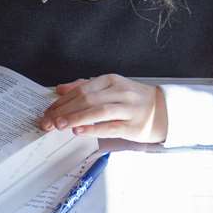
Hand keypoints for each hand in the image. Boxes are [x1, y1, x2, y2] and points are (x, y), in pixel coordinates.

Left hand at [39, 74, 167, 142]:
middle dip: (64, 111)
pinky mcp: (134, 126)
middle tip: (48, 121)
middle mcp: (120, 92)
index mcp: (112, 80)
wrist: (165, 111)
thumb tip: (60, 89)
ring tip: (59, 125)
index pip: (82, 89)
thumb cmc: (133, 100)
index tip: (47, 111)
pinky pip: (110, 127)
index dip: (62, 101)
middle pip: (87, 99)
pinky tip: (79, 131)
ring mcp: (128, 109)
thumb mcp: (110, 88)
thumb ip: (85, 87)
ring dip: (76, 118)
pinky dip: (93, 129)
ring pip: (98, 111)